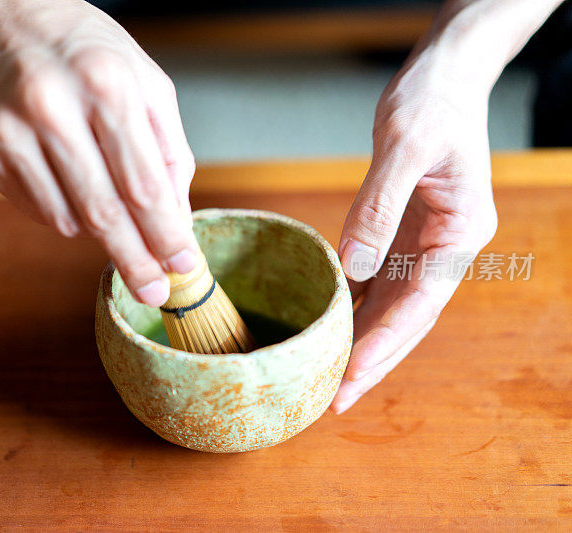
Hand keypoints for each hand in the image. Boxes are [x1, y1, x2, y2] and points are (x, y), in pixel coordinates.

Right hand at [0, 0, 198, 305]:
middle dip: (135, 261)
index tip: (183, 266)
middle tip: (154, 291)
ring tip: (112, 210)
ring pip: (67, 220)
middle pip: (104, 214)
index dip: (166, 236)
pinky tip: (72, 183)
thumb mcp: (145, 80)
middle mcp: (51, 109)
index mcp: (105, 86)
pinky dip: (65, 212)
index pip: (143, 186)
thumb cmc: (84, 46)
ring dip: (99, 231)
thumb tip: (176, 216)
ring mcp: (9, 133)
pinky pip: (37, 209)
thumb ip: (168, 150)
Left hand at [331, 48, 497, 413]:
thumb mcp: (403, 147)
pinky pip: (379, 280)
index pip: (421, 301)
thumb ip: (378, 207)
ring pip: (393, 306)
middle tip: (336, 399)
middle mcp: (446, 246)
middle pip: (409, 317)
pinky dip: (355, 307)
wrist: (443, 76)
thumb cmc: (432, 102)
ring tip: (328, 378)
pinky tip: (328, 327)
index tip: (352, 374)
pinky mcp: (402, 232)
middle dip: (374, 359)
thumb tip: (353, 267)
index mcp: (460, 232)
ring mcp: (425, 242)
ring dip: (363, 342)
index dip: (386, 342)